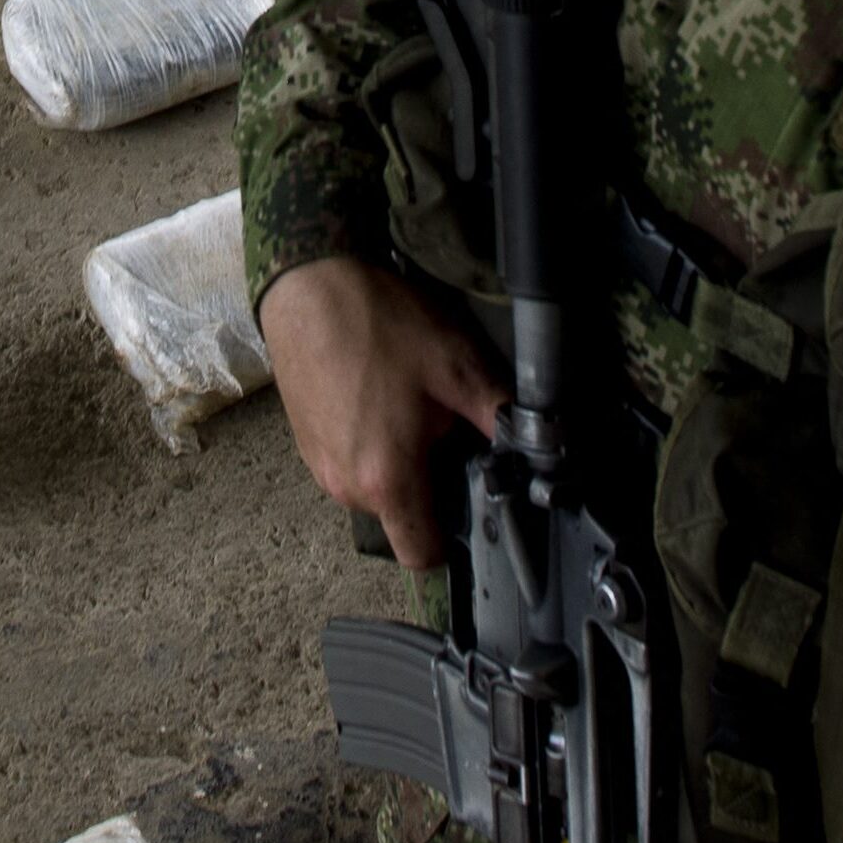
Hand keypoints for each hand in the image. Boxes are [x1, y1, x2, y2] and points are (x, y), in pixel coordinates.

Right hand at [260, 256, 510, 570]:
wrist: (307, 286)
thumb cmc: (377, 323)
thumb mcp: (456, 367)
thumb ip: (499, 418)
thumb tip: (535, 447)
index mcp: (387, 479)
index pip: (422, 556)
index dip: (453, 541)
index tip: (469, 500)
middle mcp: (346, 486)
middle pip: (402, 518)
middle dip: (429, 483)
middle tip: (442, 427)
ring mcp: (320, 466)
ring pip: (376, 490)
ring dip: (397, 463)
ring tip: (407, 403)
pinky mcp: (307, 444)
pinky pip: (349, 465)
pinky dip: (369, 445)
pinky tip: (377, 395)